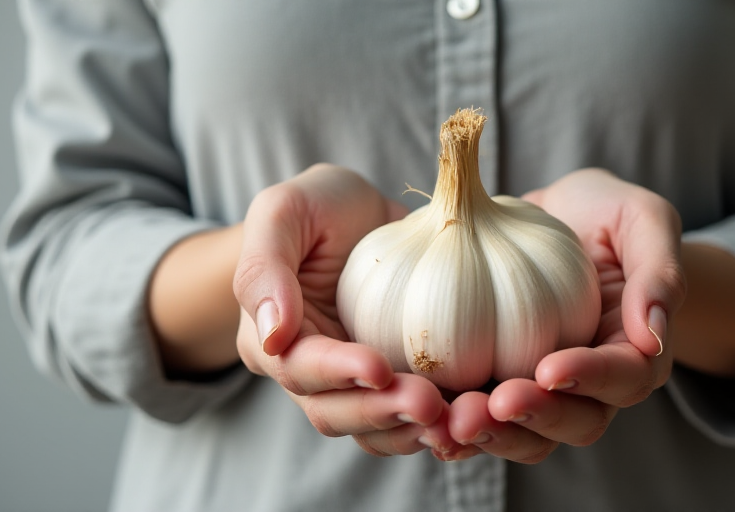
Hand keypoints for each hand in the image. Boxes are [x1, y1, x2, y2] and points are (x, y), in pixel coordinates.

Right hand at [233, 164, 459, 456]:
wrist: (363, 215)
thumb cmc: (317, 207)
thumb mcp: (283, 213)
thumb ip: (264, 267)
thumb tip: (274, 335)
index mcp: (271, 338)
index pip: (299, 367)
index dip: (338, 372)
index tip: (378, 368)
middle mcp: (310, 374)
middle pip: (335, 411)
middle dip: (380, 411)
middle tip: (428, 403)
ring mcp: (355, 385)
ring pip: (373, 428)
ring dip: (411, 430)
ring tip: (453, 420)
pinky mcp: (399, 384)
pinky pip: (410, 421)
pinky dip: (437, 427)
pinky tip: (469, 418)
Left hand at [446, 168, 685, 462]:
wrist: (556, 216)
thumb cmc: (607, 214)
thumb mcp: (644, 220)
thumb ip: (659, 271)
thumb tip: (655, 335)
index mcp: (635, 350)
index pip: (625, 378)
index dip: (591, 378)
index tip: (551, 368)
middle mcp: (592, 383)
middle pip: (577, 422)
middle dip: (537, 419)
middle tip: (497, 403)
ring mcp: (543, 390)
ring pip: (527, 435)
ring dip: (493, 435)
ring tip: (454, 420)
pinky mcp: (499, 385)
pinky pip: (483, 420)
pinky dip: (457, 427)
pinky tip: (426, 420)